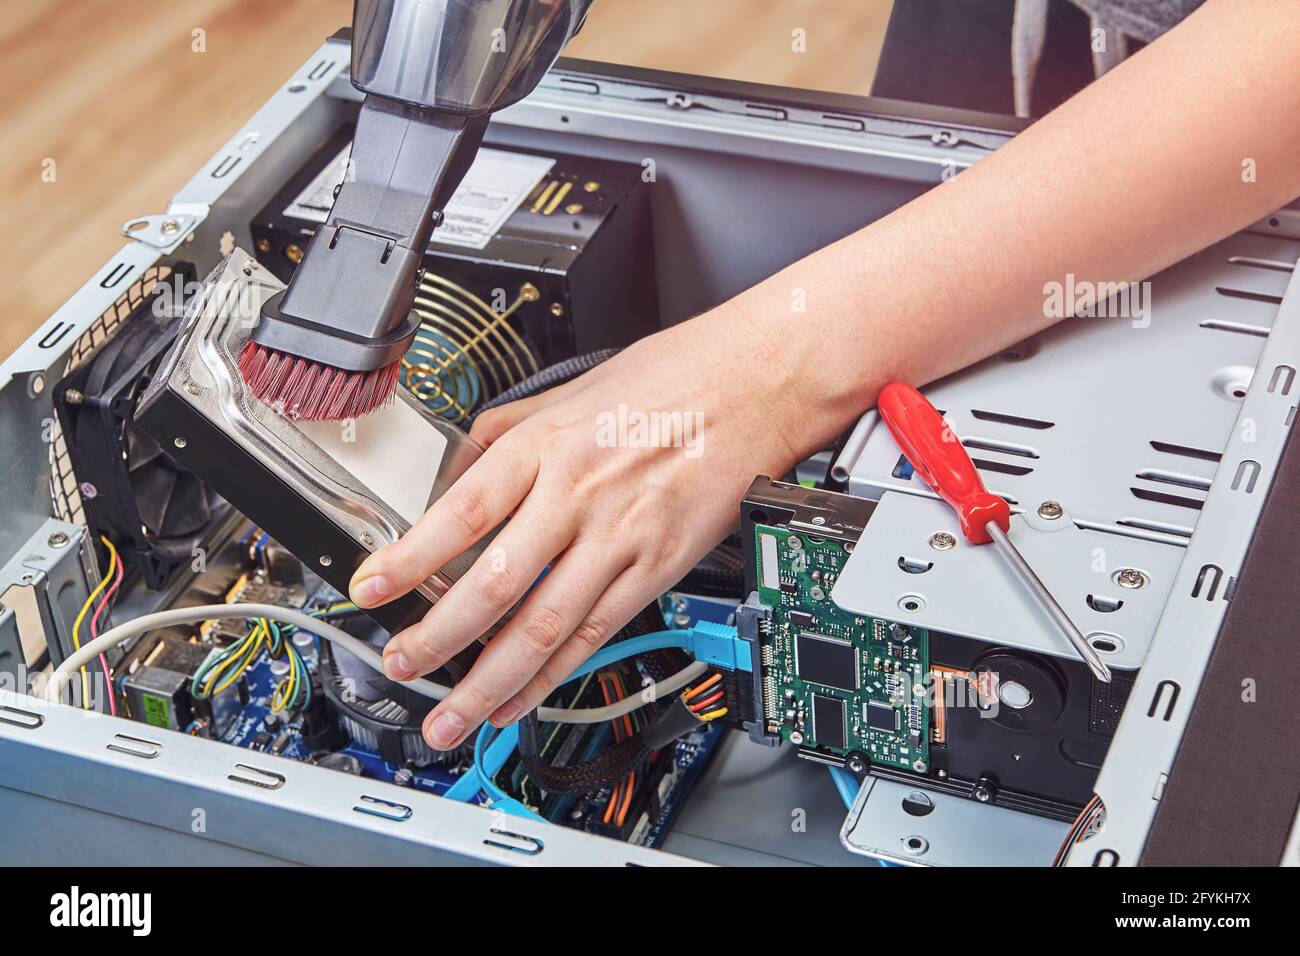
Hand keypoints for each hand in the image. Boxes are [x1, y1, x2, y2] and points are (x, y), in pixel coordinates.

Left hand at [348, 305, 805, 750]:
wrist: (752, 387)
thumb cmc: (665, 382)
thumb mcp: (565, 390)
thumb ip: (500, 437)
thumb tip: (449, 484)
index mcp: (545, 445)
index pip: (460, 511)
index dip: (408, 558)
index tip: (369, 589)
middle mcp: (577, 493)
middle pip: (495, 583)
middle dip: (437, 637)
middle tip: (400, 665)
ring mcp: (619, 537)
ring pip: (544, 625)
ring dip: (490, 681)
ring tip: (451, 716)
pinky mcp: (656, 569)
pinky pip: (595, 634)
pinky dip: (552, 676)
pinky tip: (519, 698)